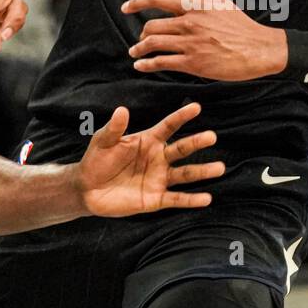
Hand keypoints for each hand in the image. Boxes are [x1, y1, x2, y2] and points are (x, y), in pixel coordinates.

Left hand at [77, 102, 224, 216]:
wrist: (87, 189)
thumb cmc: (96, 160)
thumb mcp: (103, 142)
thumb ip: (114, 128)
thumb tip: (122, 110)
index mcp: (148, 141)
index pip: (168, 127)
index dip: (181, 117)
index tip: (196, 107)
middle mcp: (158, 158)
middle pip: (181, 149)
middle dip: (196, 143)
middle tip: (211, 136)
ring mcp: (159, 178)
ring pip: (185, 174)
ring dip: (202, 171)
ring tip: (219, 168)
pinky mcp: (155, 198)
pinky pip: (176, 199)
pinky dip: (191, 199)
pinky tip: (206, 198)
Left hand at [122, 0, 288, 80]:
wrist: (259, 48)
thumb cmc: (243, 27)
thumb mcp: (222, 4)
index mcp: (196, 5)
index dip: (138, 2)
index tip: (127, 7)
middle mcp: (189, 21)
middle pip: (151, 25)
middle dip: (141, 34)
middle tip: (140, 40)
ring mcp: (189, 42)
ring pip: (152, 43)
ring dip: (138, 49)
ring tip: (135, 53)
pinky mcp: (192, 62)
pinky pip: (161, 62)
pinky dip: (146, 64)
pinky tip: (140, 66)